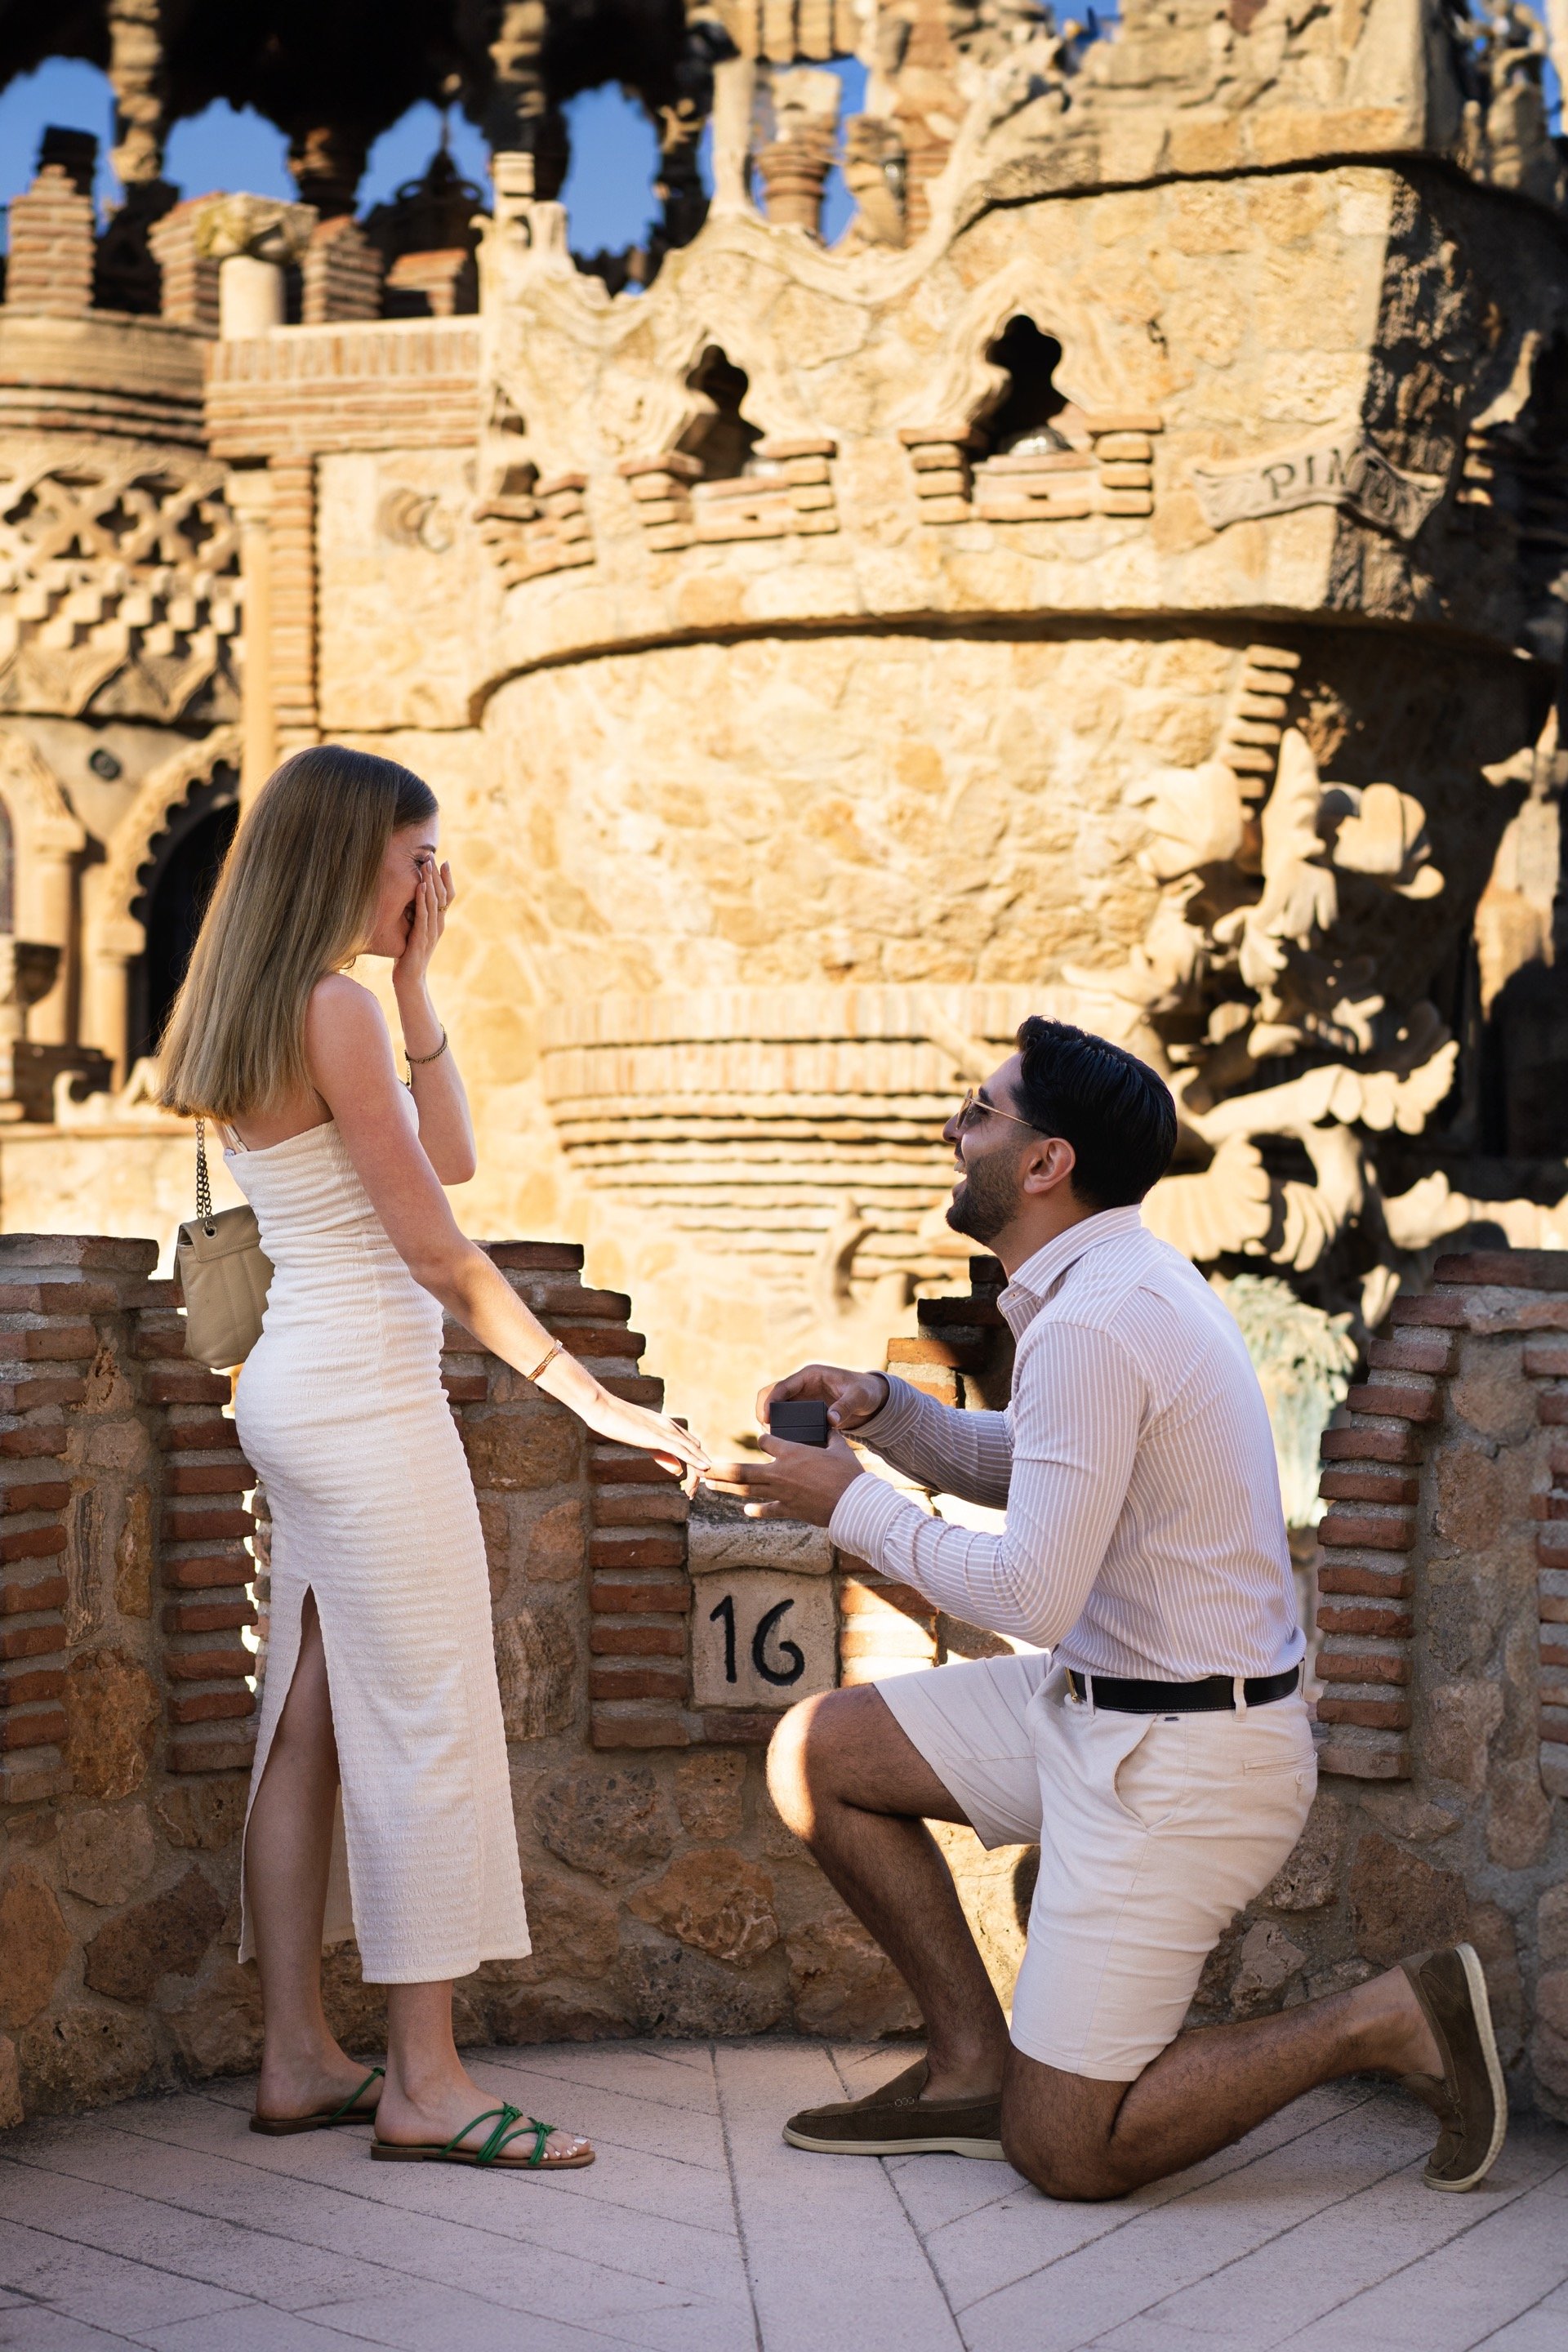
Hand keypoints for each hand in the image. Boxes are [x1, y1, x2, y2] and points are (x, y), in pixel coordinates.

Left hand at [393, 857, 453, 998]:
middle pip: (442, 895)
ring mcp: (432, 932)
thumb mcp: (414, 932)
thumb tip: (410, 899)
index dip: (447, 879)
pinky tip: (420, 886)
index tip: (443, 861)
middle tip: (432, 855)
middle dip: (437, 874)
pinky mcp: (421, 939)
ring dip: (430, 882)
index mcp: (438, 923)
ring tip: (427, 865)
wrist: (410, 981)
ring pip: (434, 902)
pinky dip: (422, 899)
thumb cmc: (409, 956)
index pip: (447, 897)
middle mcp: (439, 926)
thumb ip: (416, 917)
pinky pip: (423, 915)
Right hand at [580, 1387, 709, 1475]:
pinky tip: (704, 1468)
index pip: (691, 1445)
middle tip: (693, 1491)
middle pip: (695, 1449)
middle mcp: (670, 1426)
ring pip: (691, 1450)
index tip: (695, 1481)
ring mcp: (665, 1430)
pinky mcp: (657, 1436)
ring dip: (698, 1469)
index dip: (696, 1462)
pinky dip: (695, 1460)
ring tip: (699, 1487)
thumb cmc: (617, 1423)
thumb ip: (662, 1455)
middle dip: (698, 1469)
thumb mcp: (644, 1442)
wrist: (603, 1407)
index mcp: (667, 1425)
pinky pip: (681, 1449)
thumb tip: (679, 1471)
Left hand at [703, 1433, 863, 1525]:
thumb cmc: (849, 1473)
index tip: (763, 1439)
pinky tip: (746, 1510)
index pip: (766, 1441)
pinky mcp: (788, 1510)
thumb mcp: (839, 1447)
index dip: (764, 1439)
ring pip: (746, 1490)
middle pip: (741, 1470)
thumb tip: (830, 1424)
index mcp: (791, 1451)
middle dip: (719, 1469)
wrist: (853, 1503)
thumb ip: (829, 1435)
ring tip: (708, 1485)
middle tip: (701, 1468)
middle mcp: (779, 1472)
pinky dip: (756, 1510)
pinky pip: (767, 1510)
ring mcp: (781, 1493)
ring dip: (725, 1488)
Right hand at [756, 1362, 889, 1436]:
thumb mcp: (859, 1397)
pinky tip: (781, 1441)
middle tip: (766, 1430)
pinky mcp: (804, 1410)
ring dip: (769, 1419)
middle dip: (764, 1409)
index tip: (767, 1418)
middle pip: (772, 1393)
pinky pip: (785, 1417)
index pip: (783, 1385)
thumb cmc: (865, 1391)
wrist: (872, 1399)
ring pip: (775, 1406)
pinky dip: (779, 1426)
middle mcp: (802, 1385)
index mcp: (811, 1375)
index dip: (772, 1401)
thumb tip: (831, 1420)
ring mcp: (801, 1397)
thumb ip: (846, 1406)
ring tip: (771, 1438)